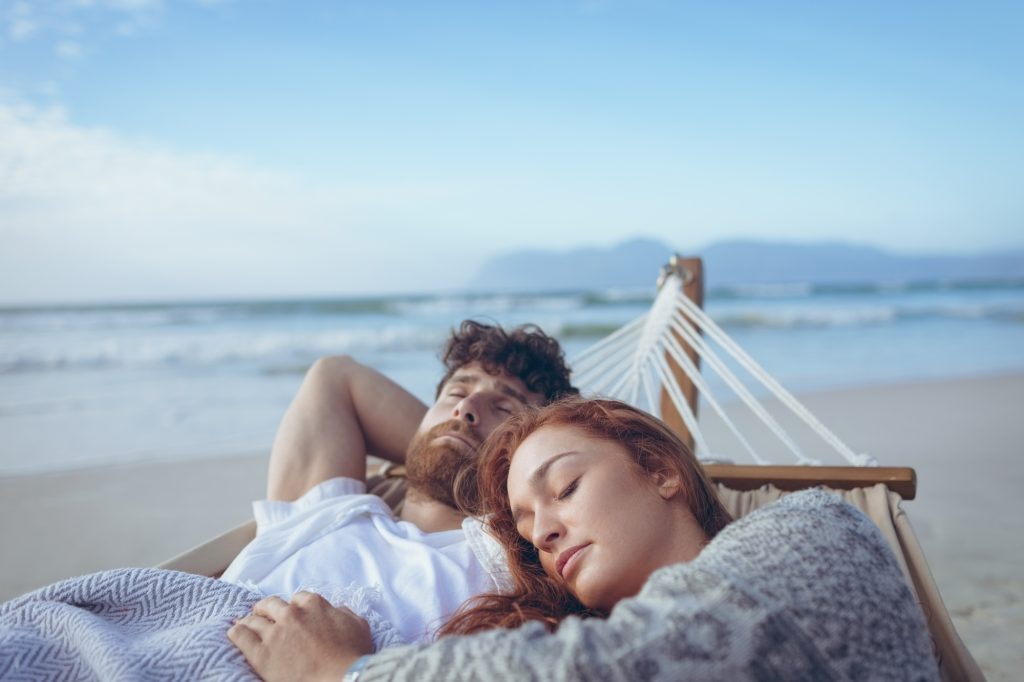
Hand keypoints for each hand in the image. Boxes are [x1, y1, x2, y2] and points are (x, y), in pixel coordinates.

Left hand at [228, 592, 372, 681]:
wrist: (340, 678)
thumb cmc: (353, 655)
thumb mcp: (358, 625)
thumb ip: (344, 613)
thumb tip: (337, 610)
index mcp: (314, 605)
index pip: (298, 598)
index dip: (295, 606)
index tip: (293, 613)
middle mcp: (292, 614)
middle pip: (271, 604)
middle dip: (267, 609)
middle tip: (263, 614)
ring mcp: (275, 633)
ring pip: (254, 619)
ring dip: (249, 619)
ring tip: (244, 623)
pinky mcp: (261, 654)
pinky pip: (240, 636)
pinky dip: (236, 632)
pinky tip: (234, 632)